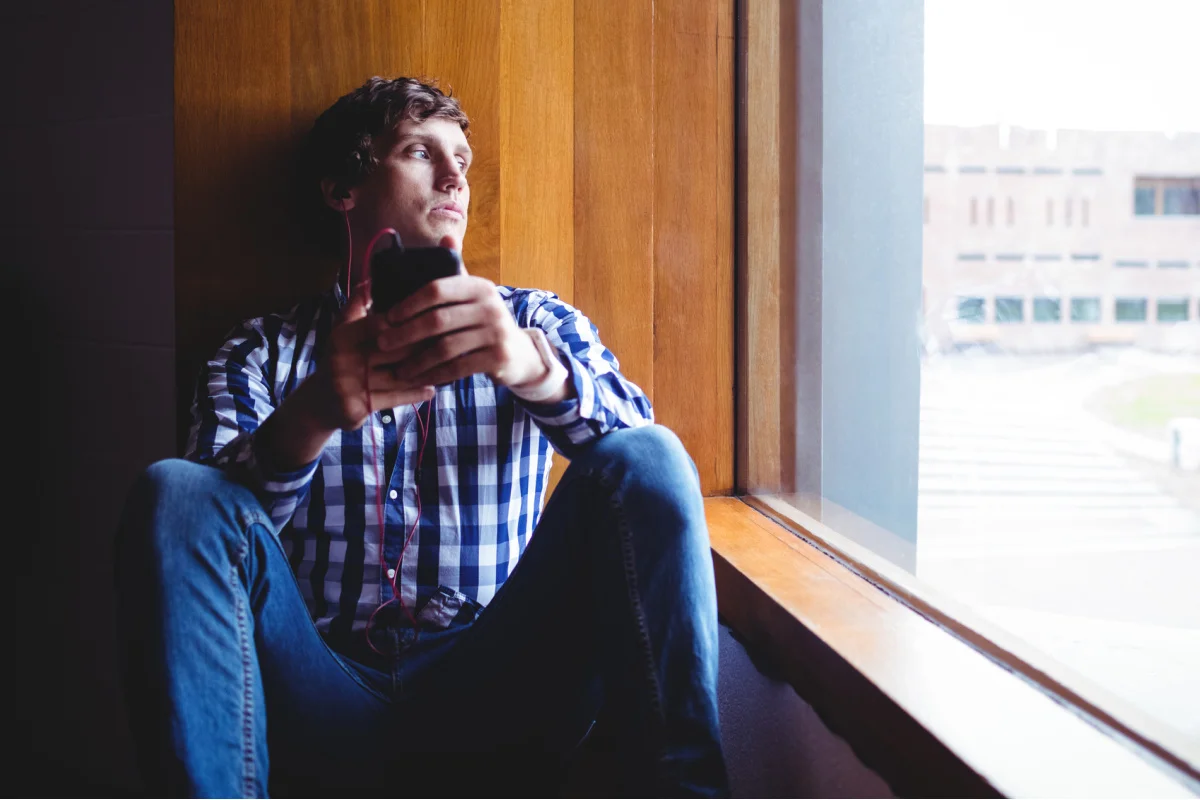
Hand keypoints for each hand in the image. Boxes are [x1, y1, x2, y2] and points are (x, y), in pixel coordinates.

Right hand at [302, 281, 436, 431]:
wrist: (320, 402)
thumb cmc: (341, 359)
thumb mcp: (342, 330)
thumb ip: (357, 305)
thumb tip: (370, 279)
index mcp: (342, 337)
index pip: (380, 325)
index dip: (408, 322)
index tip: (434, 316)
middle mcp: (342, 360)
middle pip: (392, 351)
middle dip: (422, 346)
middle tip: (450, 340)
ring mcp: (348, 385)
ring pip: (397, 376)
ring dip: (425, 372)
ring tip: (448, 365)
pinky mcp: (357, 408)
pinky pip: (393, 399)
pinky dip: (415, 394)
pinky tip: (433, 389)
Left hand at [369, 238, 546, 389]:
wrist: (519, 352)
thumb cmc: (484, 321)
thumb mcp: (474, 294)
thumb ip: (458, 269)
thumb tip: (447, 237)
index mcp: (479, 287)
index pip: (436, 289)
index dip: (409, 303)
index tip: (388, 316)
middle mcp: (490, 307)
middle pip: (437, 320)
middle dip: (405, 333)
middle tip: (383, 343)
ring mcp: (496, 332)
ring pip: (445, 347)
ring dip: (417, 360)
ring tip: (398, 368)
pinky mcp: (498, 357)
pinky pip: (458, 367)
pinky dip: (435, 374)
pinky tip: (420, 378)